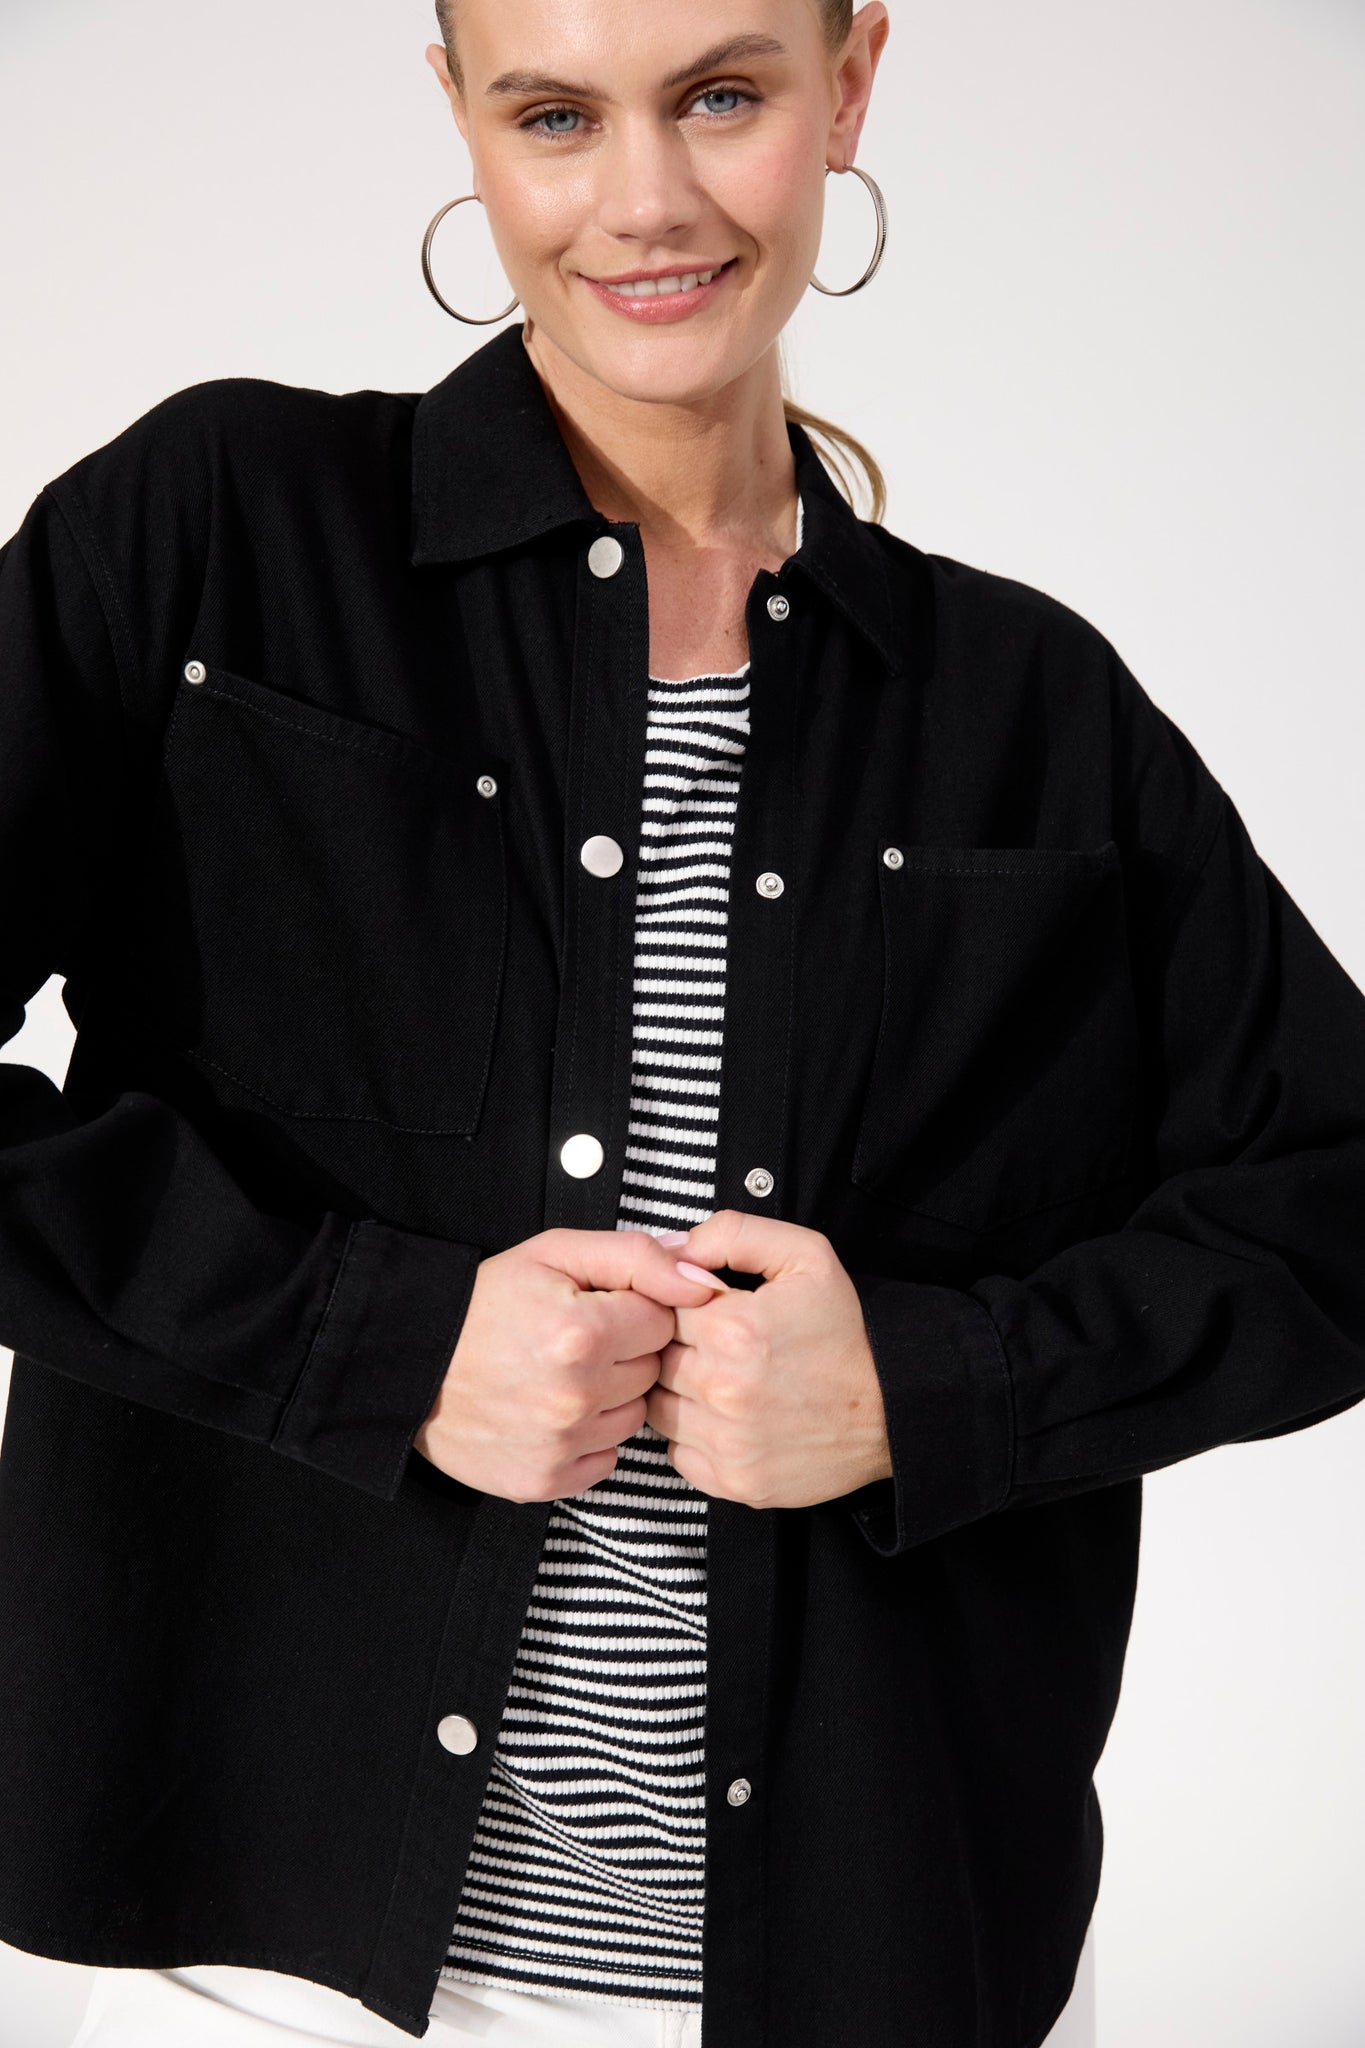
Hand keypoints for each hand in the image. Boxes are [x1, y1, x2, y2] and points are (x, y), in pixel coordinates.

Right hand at [413, 1228, 719, 1502]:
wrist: (411, 1363)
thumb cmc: (484, 1303)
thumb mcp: (555, 1253)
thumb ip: (637, 1257)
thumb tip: (703, 1282)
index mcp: (583, 1332)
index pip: (665, 1321)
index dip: (635, 1309)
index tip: (599, 1307)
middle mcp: (576, 1395)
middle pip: (652, 1371)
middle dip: (625, 1351)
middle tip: (576, 1340)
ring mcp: (560, 1443)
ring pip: (634, 1417)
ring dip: (610, 1396)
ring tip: (562, 1374)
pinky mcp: (544, 1480)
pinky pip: (605, 1459)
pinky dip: (588, 1438)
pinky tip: (552, 1411)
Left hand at [642, 1210, 893, 1510]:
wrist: (893, 1408)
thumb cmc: (846, 1332)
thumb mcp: (804, 1256)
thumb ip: (733, 1235)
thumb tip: (674, 1249)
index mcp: (733, 1329)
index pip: (660, 1308)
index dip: (680, 1306)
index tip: (707, 1312)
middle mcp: (723, 1389)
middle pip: (654, 1359)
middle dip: (678, 1348)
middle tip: (717, 1346)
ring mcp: (727, 1442)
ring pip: (658, 1408)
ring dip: (680, 1392)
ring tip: (721, 1380)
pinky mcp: (734, 1482)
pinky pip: (678, 1453)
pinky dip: (693, 1435)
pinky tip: (727, 1417)